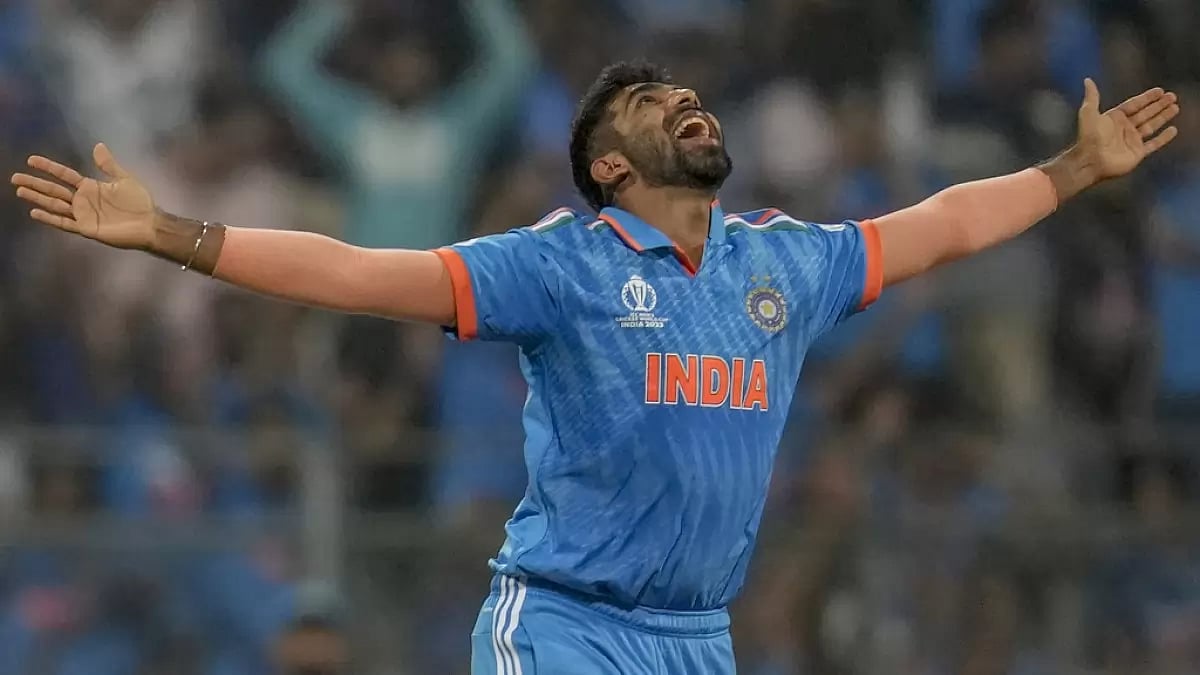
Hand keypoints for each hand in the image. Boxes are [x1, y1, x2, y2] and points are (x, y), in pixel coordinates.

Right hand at [10, 143, 156, 249]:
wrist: (149, 223)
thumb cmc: (139, 202)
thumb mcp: (124, 179)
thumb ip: (108, 165)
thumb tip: (97, 146)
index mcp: (90, 187)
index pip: (64, 175)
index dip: (49, 167)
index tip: (31, 160)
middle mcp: (82, 200)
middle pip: (54, 190)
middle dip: (35, 183)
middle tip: (15, 177)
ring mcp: (83, 215)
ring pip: (55, 205)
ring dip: (37, 198)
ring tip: (20, 191)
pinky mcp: (86, 228)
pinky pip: (64, 223)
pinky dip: (50, 218)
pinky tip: (34, 213)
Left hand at [1078, 78, 1178, 180]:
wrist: (1091, 161)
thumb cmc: (1089, 137)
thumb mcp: (1088, 113)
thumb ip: (1092, 97)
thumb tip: (1087, 80)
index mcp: (1114, 118)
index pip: (1134, 104)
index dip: (1147, 98)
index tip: (1160, 90)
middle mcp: (1124, 128)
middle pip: (1145, 113)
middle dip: (1158, 105)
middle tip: (1172, 96)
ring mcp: (1132, 140)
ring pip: (1151, 126)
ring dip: (1163, 117)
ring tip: (1175, 107)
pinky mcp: (1137, 153)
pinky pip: (1154, 144)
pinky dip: (1164, 138)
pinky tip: (1173, 130)